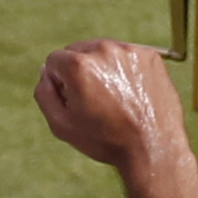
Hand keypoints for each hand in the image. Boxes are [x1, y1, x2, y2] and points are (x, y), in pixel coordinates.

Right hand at [33, 38, 185, 166]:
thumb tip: (45, 72)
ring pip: (103, 53)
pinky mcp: (149, 55)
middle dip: (80, 72)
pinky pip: (126, 57)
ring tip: (115, 99)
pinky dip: (125, 71)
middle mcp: (103, 51)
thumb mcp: (61, 125)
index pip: (54, 60)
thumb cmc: (105, 140)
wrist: (153, 147)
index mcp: (78, 66)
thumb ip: (44, 93)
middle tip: (95, 102)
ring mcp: (129, 50)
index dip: (60, 83)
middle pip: (78, 51)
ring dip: (103, 69)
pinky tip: (131, 95)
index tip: (75, 102)